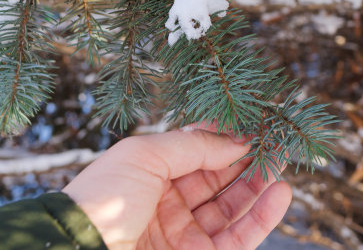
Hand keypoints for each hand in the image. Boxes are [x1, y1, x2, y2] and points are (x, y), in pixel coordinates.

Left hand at [63, 127, 291, 248]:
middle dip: (247, 160)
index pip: (198, 152)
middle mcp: (169, 202)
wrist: (80, 249)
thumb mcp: (145, 154)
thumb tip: (236, 139)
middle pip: (218, 178)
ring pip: (232, 207)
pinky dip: (262, 216)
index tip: (254, 126)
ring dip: (259, 185)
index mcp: (152, 173)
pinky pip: (239, 237)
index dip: (225, 139)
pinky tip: (280, 191)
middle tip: (276, 143)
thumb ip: (194, 145)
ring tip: (282, 164)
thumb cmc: (103, 196)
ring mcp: (184, 233)